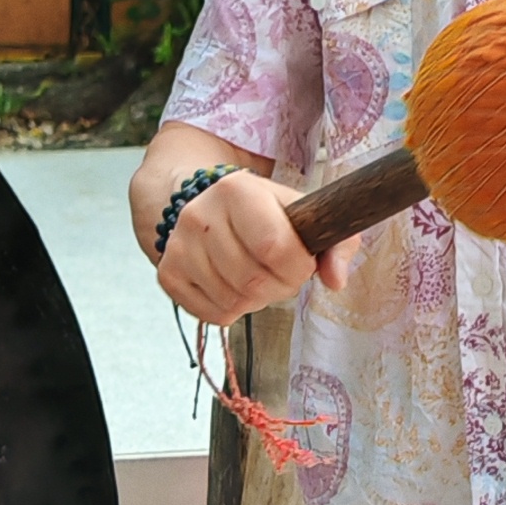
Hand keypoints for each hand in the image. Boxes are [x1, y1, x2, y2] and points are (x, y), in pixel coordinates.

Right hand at [153, 170, 321, 327]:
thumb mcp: (302, 214)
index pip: (276, 248)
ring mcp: (179, 246)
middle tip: (282, 276)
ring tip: (258, 278)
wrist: (207, 206)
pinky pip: (212, 315)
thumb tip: (336, 281)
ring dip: (257, 301)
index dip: (298, 268)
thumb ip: (335, 243)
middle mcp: (200, 214)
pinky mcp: (169, 274)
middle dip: (280, 288)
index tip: (302, 264)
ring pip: (233, 302)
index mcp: (238, 190)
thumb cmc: (265, 214)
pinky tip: (236, 287)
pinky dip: (233, 311)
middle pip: (253, 281)